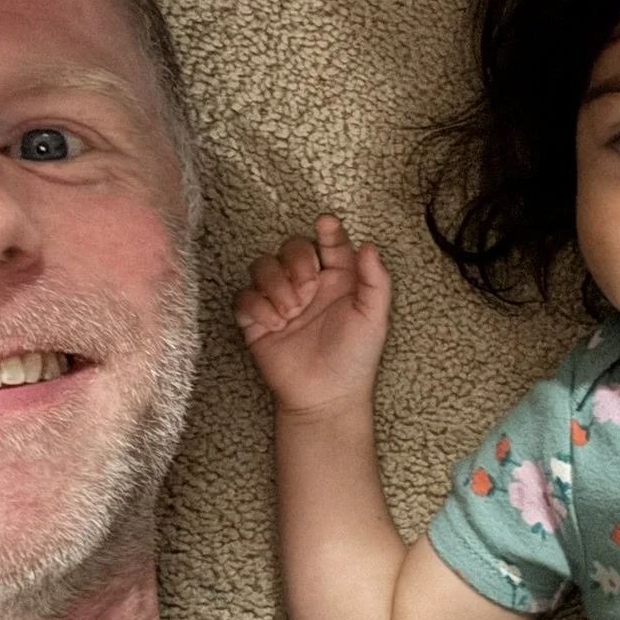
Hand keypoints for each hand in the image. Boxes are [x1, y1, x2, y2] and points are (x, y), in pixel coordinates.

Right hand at [235, 214, 390, 417]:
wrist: (326, 396)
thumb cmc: (355, 358)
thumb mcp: (374, 318)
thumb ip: (375, 280)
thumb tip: (368, 245)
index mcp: (338, 278)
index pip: (330, 242)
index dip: (328, 230)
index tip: (325, 223)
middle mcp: (308, 284)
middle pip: (291, 247)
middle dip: (296, 260)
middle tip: (306, 288)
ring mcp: (280, 300)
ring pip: (262, 265)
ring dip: (275, 283)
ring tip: (291, 311)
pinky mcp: (257, 320)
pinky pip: (244, 296)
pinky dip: (256, 305)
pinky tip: (275, 325)